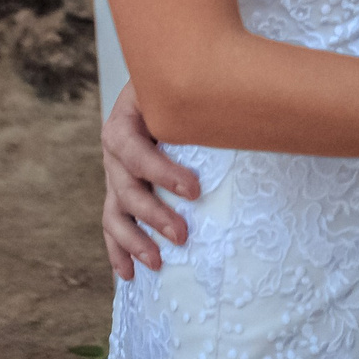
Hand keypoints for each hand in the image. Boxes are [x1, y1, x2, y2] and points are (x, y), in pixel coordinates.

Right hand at [100, 84, 201, 279]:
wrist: (164, 86)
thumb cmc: (183, 85)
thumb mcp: (184, 84)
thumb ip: (200, 94)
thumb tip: (245, 105)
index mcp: (125, 120)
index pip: (134, 149)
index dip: (160, 172)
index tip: (195, 190)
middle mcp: (115, 151)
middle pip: (124, 187)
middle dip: (152, 215)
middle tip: (182, 234)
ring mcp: (116, 175)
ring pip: (114, 213)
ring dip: (134, 240)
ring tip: (157, 262)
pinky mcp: (121, 194)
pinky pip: (114, 225)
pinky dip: (119, 251)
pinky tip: (128, 274)